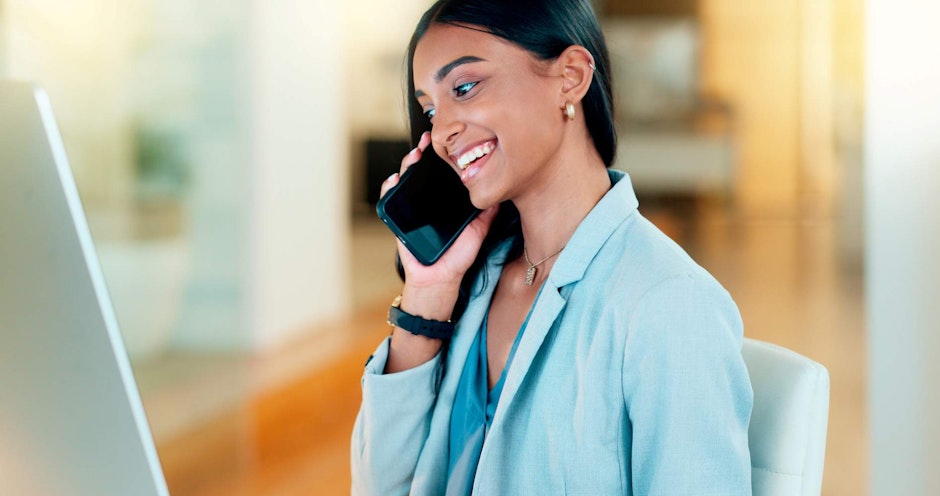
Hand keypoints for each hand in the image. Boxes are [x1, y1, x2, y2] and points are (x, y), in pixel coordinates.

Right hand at [379, 132, 498, 315]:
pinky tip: (395, 179)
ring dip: (406, 165)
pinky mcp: (398, 218)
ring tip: (413, 156)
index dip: (443, 156)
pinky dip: (389, 187)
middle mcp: (427, 200)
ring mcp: (411, 207)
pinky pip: (389, 199)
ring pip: (405, 180)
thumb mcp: (478, 232)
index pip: (443, 173)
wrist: (441, 279)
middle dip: (422, 153)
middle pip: (422, 171)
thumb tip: (500, 194)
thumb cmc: (458, 257)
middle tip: (428, 141)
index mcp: (446, 200)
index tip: (448, 141)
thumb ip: (487, 214)